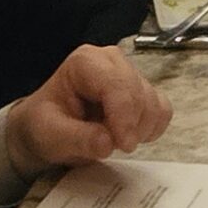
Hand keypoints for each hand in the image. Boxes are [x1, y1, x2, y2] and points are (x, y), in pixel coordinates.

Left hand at [7, 45, 172, 179]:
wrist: (50, 128)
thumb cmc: (45, 125)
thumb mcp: (50, 134)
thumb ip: (77, 138)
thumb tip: (107, 143)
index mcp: (86, 62)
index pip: (117, 85)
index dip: (124, 116)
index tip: (123, 145)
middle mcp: (113, 61)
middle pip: (139, 93)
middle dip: (132, 125)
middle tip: (115, 147)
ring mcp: (131, 74)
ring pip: (154, 103)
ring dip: (140, 129)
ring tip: (115, 140)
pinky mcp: (144, 91)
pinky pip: (162, 110)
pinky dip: (152, 128)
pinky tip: (130, 136)